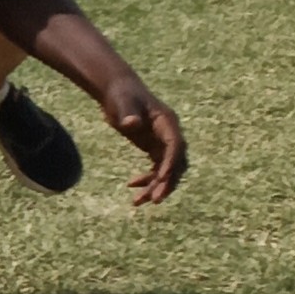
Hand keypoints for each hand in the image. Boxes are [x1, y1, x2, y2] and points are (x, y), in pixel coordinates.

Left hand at [97, 72, 187, 204]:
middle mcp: (170, 134)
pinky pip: (157, 169)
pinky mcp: (155, 149)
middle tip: (153, 200)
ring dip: (155, 186)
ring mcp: (163, 143)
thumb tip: (132, 123)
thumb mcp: (121, 102)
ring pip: (166, 170)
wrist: (118, 91)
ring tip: (137, 202)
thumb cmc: (120, 95)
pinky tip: (131, 186)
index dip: (171, 162)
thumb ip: (127, 113)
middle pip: (176, 163)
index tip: (162, 177)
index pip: (175, 145)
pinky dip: (147, 180)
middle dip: (166, 182)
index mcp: (167, 122)